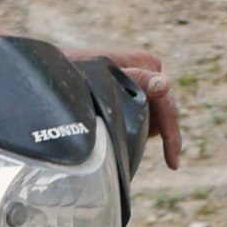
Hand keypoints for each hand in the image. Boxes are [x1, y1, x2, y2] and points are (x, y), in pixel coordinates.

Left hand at [69, 46, 181, 169]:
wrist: (54, 71)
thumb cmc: (76, 71)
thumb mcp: (107, 78)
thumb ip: (138, 79)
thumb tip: (163, 84)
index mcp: (147, 63)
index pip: (168, 103)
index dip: (171, 135)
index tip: (172, 163)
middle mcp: (146, 69)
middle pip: (164, 110)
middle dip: (158, 131)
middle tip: (151, 154)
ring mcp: (139, 79)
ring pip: (154, 113)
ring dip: (145, 126)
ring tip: (119, 130)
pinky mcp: (130, 88)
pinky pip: (142, 112)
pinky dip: (136, 123)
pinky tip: (120, 128)